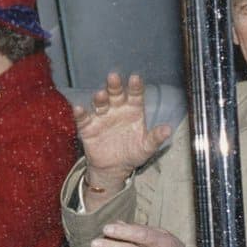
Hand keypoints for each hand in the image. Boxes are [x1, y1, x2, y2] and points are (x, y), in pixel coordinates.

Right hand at [74, 73, 172, 190]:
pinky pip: (83, 119)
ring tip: (100, 95)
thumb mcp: (146, 147)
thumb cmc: (132, 153)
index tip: (135, 78)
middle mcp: (117, 110)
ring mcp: (102, 117)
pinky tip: (79, 109)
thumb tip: (168, 129)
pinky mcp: (88, 127)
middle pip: (116, 94)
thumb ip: (155, 138)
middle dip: (114, 86)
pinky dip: (80, 113)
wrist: (114, 168)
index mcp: (133, 110)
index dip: (135, 87)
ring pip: (100, 104)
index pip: (135, 95)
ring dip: (100, 99)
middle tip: (113, 77)